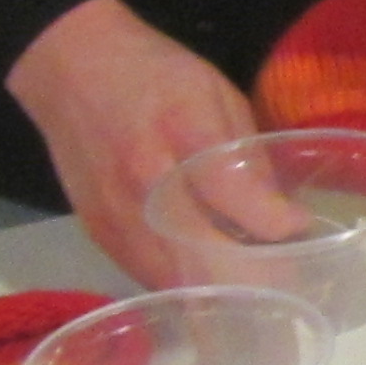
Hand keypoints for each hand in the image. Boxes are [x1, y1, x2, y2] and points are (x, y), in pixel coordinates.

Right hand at [5, 0, 262, 289]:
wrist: (68, 69)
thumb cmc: (153, 74)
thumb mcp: (216, 94)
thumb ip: (247, 156)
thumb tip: (281, 217)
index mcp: (182, 131)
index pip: (232, 193)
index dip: (273, 221)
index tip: (297, 227)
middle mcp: (144, 182)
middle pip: (202, 255)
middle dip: (252, 280)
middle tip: (286, 286)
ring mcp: (115, 214)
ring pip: (174, 281)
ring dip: (218, 295)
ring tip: (255, 295)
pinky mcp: (98, 234)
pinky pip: (149, 277)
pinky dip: (184, 287)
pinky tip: (210, 284)